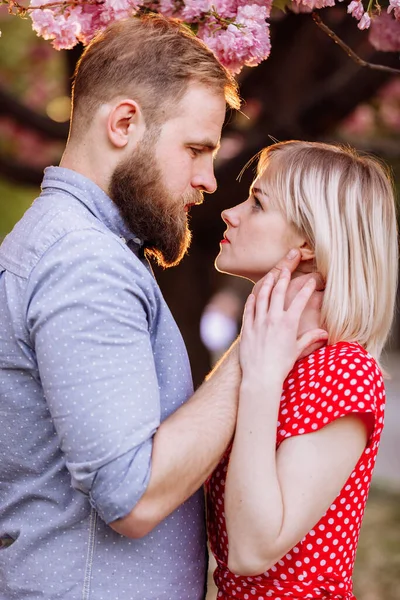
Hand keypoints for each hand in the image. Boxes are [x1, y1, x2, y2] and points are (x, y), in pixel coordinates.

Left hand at [239, 268, 327, 383]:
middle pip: (279, 292)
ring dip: (267, 284)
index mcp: (289, 323)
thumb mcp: (298, 350)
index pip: (300, 300)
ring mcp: (258, 321)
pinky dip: (252, 300)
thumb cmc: (281, 365)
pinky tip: (254, 295)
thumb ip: (310, 338)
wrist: (261, 376)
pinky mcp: (246, 327)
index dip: (306, 288)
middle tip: (286, 269)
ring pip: (262, 297)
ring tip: (270, 276)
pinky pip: (249, 309)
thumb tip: (325, 334)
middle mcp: (273, 319)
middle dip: (284, 278)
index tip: (310, 280)